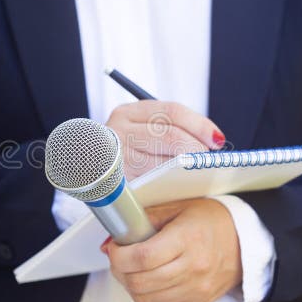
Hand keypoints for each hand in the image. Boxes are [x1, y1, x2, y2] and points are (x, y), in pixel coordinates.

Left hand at [101, 198, 241, 301]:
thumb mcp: (177, 209)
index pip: (143, 256)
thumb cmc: (211, 222)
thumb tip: (113, 238)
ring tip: (132, 270)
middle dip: (119, 270)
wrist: (243, 242)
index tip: (114, 248)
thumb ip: (143, 221)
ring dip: (130, 286)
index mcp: (188, 239)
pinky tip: (148, 282)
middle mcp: (194, 267)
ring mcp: (196, 289)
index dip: (119, 255)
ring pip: (145, 300)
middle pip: (140, 281)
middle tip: (119, 259)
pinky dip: (146, 298)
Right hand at [105, 101, 224, 179]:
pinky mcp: (116, 181)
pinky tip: (180, 189)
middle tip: (209, 163)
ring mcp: (117, 155)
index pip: (173, 112)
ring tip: (200, 176)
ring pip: (163, 162)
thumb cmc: (125, 151)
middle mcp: (120, 130)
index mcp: (129, 112)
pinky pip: (151, 184)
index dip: (200, 125)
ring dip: (186, 171)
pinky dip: (170, 186)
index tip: (217, 140)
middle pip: (170, 136)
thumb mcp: (140, 132)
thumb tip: (213, 142)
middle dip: (196, 150)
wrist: (84, 169)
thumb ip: (169, 130)